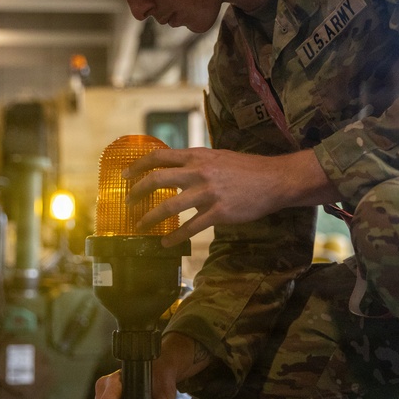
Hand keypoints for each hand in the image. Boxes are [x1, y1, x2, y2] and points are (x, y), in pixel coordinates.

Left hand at [126, 147, 339, 246]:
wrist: (274, 180)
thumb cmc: (247, 168)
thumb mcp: (218, 156)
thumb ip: (196, 161)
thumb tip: (174, 167)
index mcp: (197, 156)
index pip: (159, 157)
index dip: (137, 166)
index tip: (124, 176)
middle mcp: (199, 172)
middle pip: (157, 179)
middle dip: (137, 192)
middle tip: (128, 203)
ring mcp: (208, 192)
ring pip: (169, 206)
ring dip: (150, 218)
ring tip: (140, 226)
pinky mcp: (219, 212)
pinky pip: (191, 226)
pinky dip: (175, 236)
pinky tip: (166, 242)